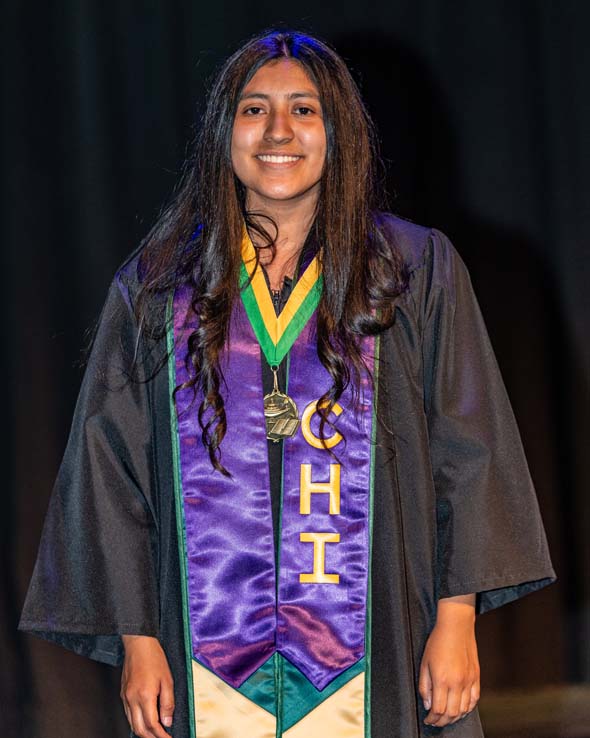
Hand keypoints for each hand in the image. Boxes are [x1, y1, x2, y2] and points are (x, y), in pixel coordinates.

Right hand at [120, 635, 174, 737]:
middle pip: (140, 729)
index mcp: (145, 696)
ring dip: (143, 732)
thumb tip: (168, 722)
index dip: (161, 735)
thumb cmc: (154, 658)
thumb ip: (168, 703)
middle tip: (162, 737)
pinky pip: (128, 714)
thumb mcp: (168, 680)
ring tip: (155, 733)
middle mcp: (132, 699)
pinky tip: (144, 721)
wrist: (139, 644)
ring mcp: (125, 697)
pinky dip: (136, 722)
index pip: (152, 725)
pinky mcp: (122, 694)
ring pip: (132, 724)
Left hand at [418, 594, 479, 726]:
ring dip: (455, 717)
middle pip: (451, 713)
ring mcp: (469, 681)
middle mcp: (457, 683)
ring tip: (446, 717)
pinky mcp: (476, 677)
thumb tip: (427, 704)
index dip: (432, 719)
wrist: (456, 626)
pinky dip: (468, 709)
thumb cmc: (438, 641)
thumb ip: (424, 686)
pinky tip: (461, 709)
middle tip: (435, 721)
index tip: (428, 719)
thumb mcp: (424, 662)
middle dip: (442, 721)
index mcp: (442, 680)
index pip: (438, 709)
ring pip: (464, 710)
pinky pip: (474, 700)